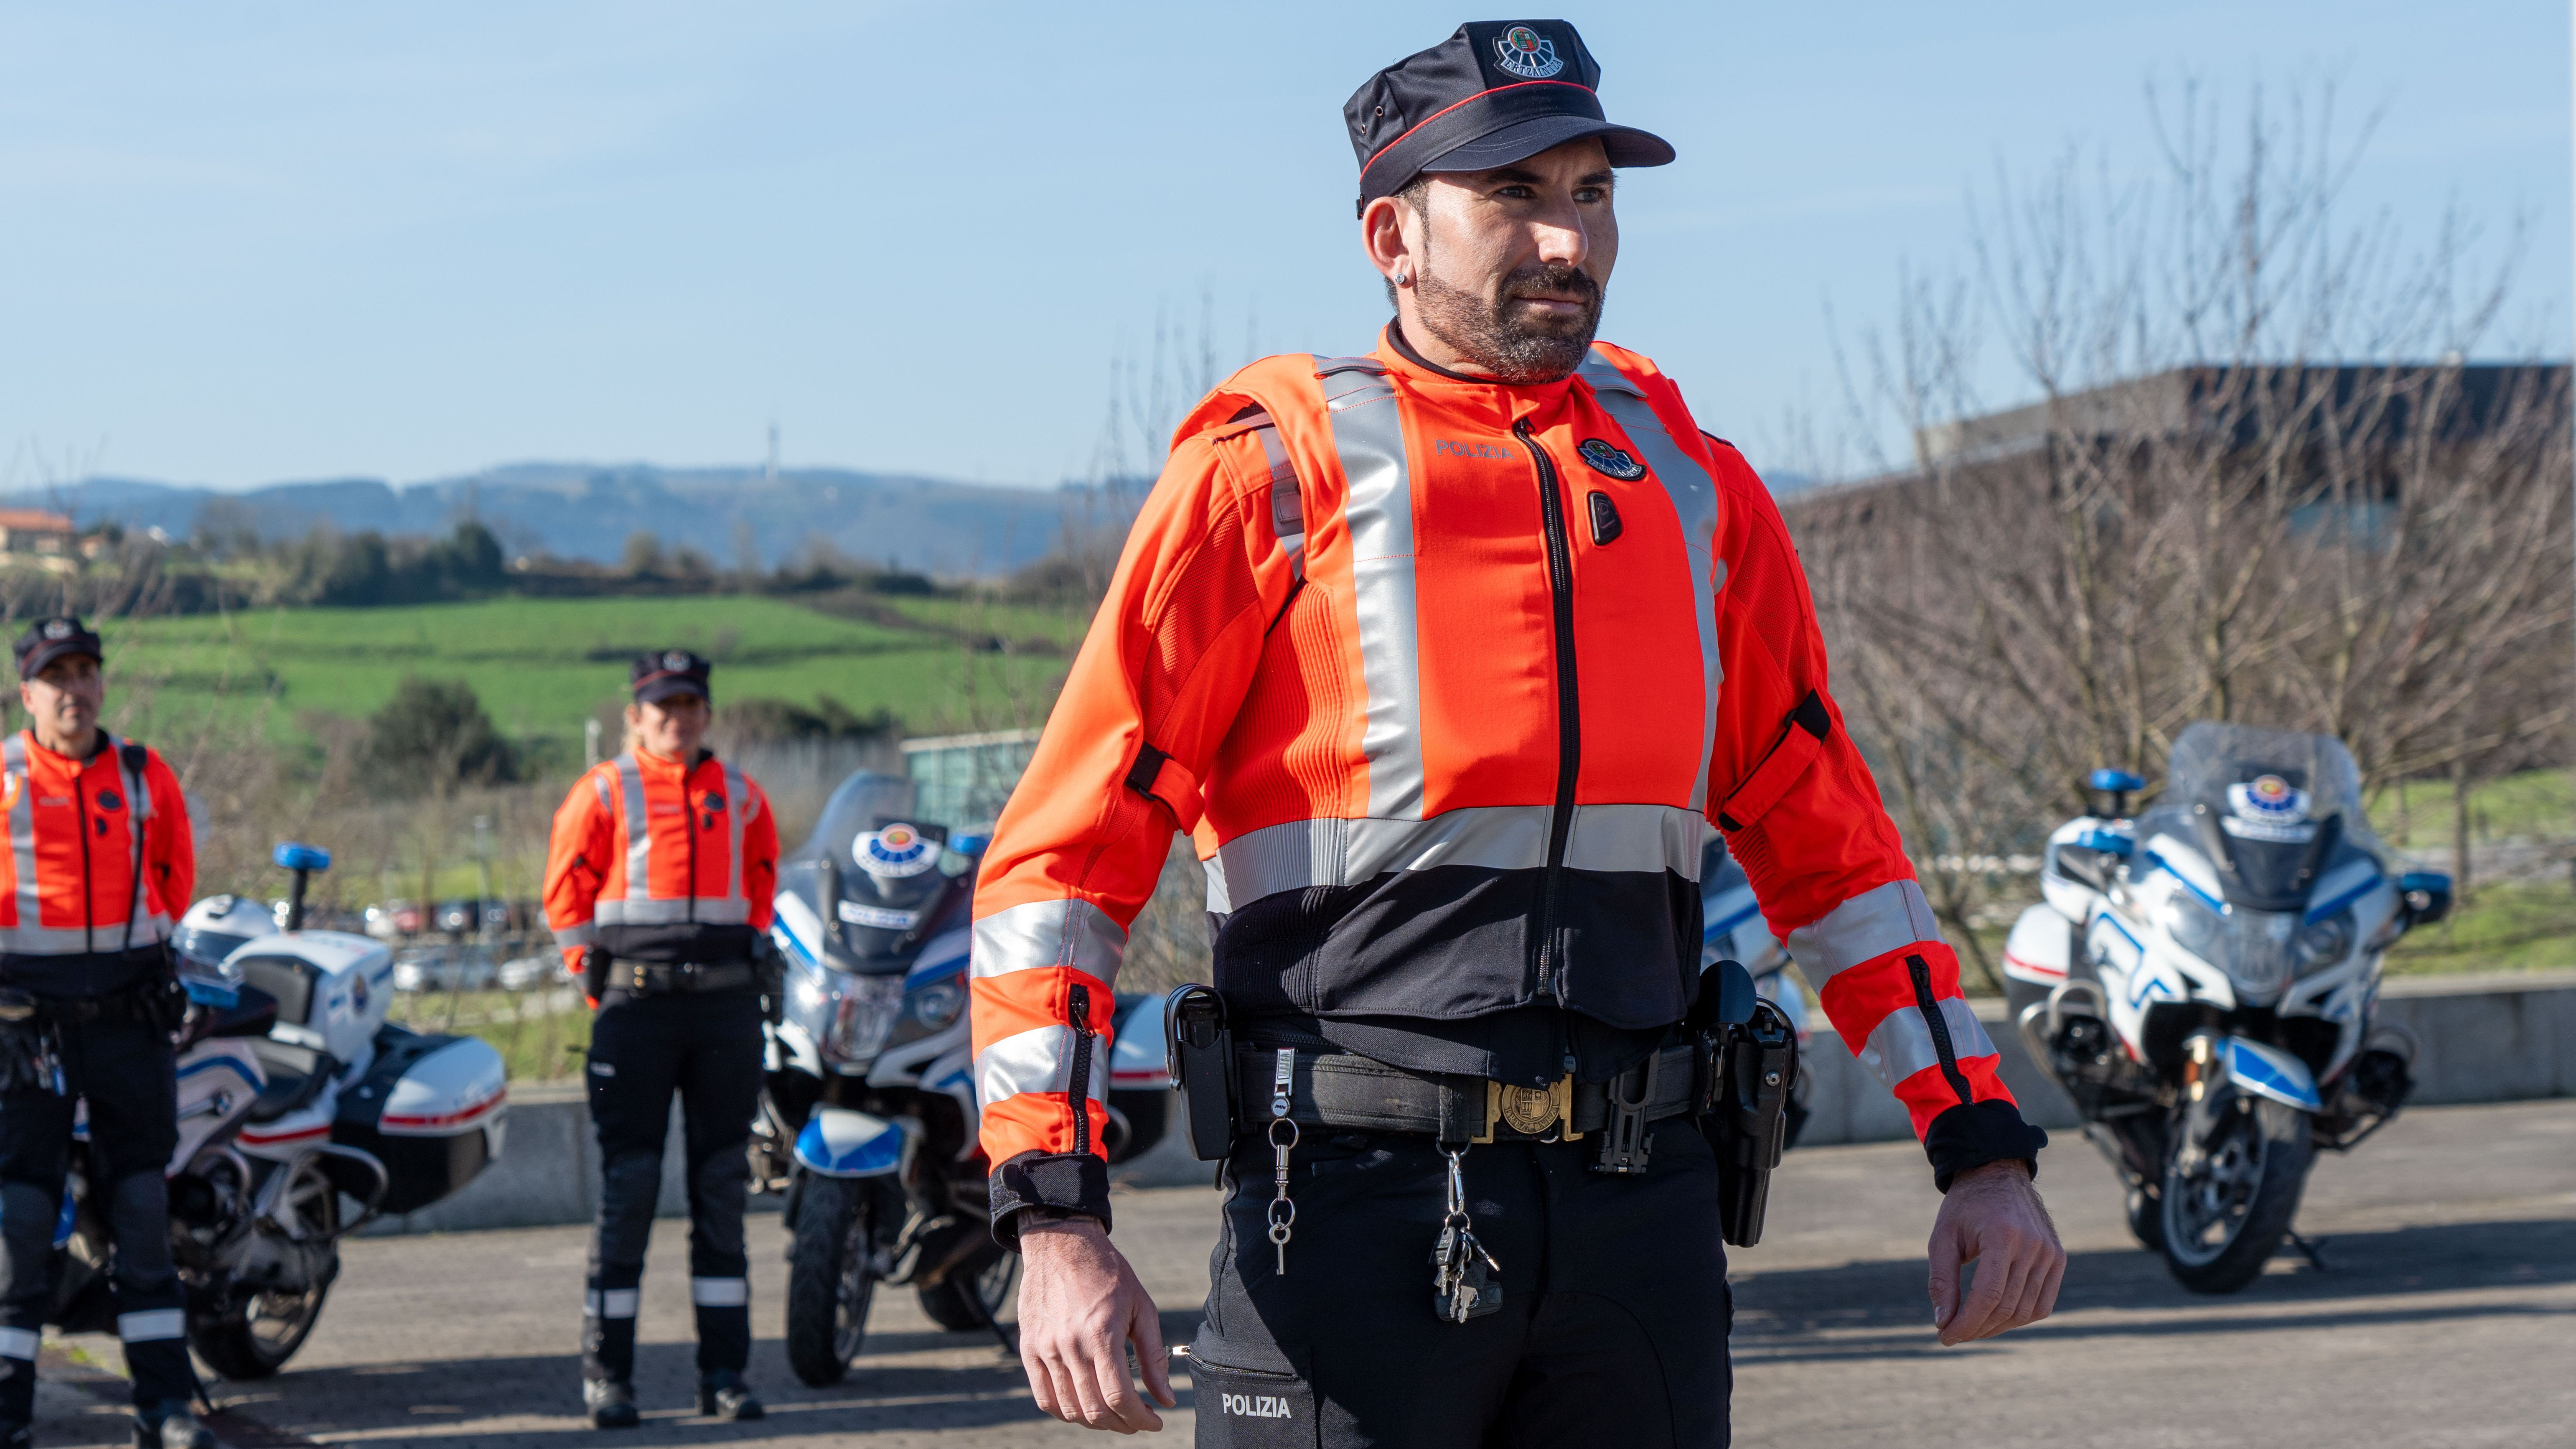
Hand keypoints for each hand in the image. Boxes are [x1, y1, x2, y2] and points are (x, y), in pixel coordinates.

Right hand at [1018, 1217, 1175, 1432]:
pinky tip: (1084, 1406)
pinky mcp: (1028, 1349)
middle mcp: (1069, 1345)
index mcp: (1101, 1333)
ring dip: (1095, 1422)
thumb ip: (1154, 1356)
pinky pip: (1044, 1397)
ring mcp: (1045, 1349)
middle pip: (1094, 1409)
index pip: (1118, 1396)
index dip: (1140, 1419)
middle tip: (1138, 1418)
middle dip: (1122, 1423)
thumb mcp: (1142, 1307)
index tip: (1155, 1422)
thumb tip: (1167, 1399)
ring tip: (1114, 1413)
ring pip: (1069, 1409)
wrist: (1061, 1243)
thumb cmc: (1108, 1273)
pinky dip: (1065, 1412)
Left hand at [1928, 1160, 2063, 1345]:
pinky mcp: (2059, 1258)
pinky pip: (2043, 1303)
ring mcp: (2051, 1252)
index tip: (1945, 1336)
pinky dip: (2020, 1317)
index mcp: (2002, 1236)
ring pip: (2026, 1311)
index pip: (1988, 1296)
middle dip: (1976, 1328)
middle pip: (2006, 1306)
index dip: (1966, 1322)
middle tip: (1952, 1334)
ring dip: (1997, 1327)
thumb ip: (1942, 1280)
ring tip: (1971, 1327)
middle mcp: (2033, 1245)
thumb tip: (1943, 1323)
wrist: (1998, 1174)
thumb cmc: (1964, 1207)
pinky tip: (1996, 1318)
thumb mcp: (1942, 1237)